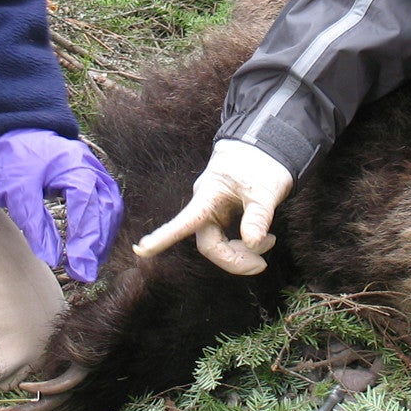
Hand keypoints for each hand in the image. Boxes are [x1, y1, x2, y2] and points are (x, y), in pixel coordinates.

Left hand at [0, 128, 124, 282]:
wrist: (19, 131)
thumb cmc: (16, 158)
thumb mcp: (16, 191)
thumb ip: (35, 224)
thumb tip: (52, 258)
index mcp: (74, 167)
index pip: (86, 208)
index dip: (84, 241)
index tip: (77, 269)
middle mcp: (93, 169)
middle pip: (105, 212)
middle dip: (96, 247)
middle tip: (84, 275)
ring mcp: (98, 173)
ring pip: (111, 211)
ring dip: (102, 241)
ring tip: (89, 266)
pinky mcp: (96, 180)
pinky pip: (108, 207)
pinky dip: (102, 230)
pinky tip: (93, 248)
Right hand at [133, 139, 292, 274]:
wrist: (264, 146)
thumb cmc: (262, 163)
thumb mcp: (266, 189)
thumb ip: (259, 216)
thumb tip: (252, 244)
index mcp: (209, 196)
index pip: (185, 221)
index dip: (163, 237)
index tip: (142, 249)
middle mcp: (206, 205)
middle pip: (209, 244)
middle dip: (233, 258)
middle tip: (261, 264)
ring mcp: (214, 211)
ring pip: (218, 243)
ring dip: (241, 252)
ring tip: (269, 241)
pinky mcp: (223, 214)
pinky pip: (227, 237)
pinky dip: (245, 244)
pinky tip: (263, 239)